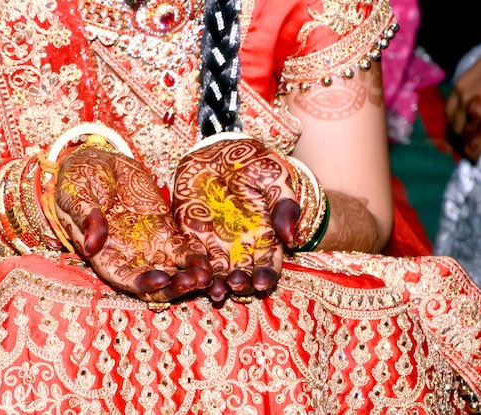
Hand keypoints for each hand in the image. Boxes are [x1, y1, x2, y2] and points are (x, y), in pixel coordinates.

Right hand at [54, 147, 211, 302]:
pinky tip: (210, 262)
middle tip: (192, 283)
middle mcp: (128, 255)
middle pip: (153, 281)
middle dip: (173, 287)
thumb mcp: (76, 194)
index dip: (142, 284)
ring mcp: (148, 244)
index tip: (161, 281)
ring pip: (171, 269)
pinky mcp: (164, 229)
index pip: (123, 277)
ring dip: (189, 277)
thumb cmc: (78, 180)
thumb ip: (86, 217)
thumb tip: (92, 245)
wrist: (99, 162)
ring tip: (206, 276)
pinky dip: (195, 258)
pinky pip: (182, 249)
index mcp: (103, 252)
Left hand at [173, 138, 299, 300]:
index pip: (267, 261)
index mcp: (264, 234)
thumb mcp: (274, 178)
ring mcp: (214, 240)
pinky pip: (190, 253)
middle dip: (240, 282)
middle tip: (237, 286)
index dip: (266, 274)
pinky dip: (192, 266)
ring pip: (216, 269)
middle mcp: (239, 243)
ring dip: (216, 282)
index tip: (263, 283)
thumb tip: (290, 238)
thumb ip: (283, 206)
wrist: (219, 149)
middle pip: (241, 271)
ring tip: (216, 291)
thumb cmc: (253, 162)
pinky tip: (193, 275)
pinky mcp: (190, 233)